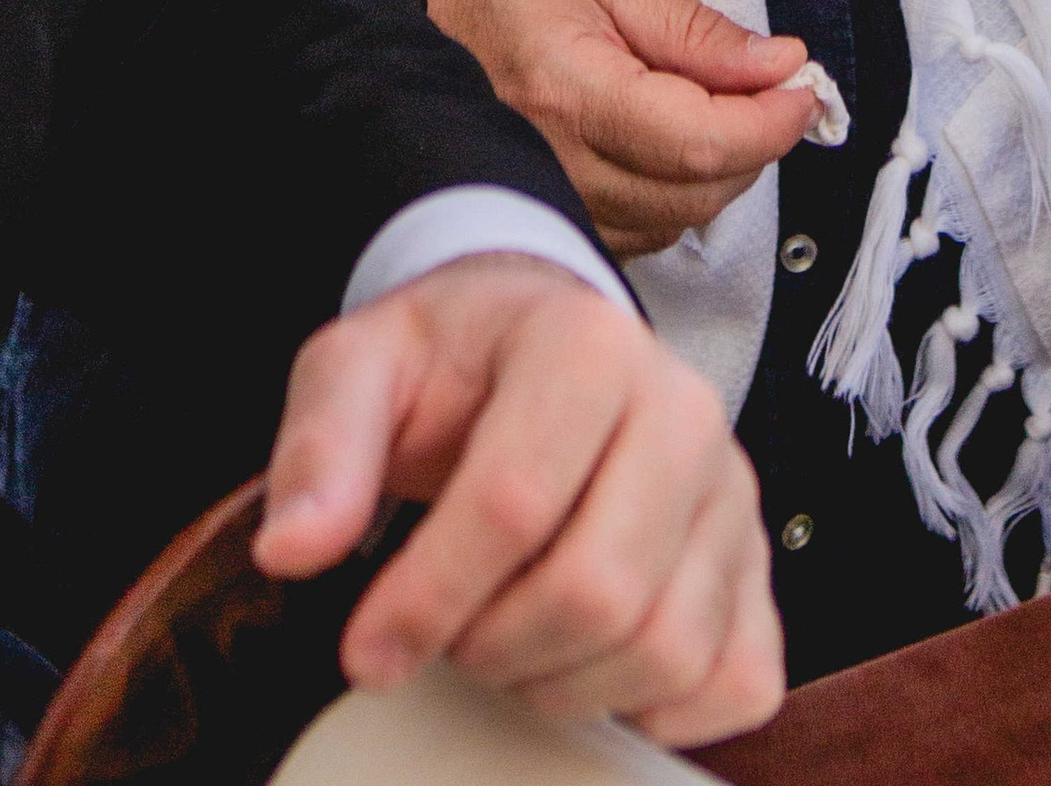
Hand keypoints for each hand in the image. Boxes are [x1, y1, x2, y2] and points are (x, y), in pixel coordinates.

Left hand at [259, 255, 779, 741]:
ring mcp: (733, 493)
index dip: (429, 599)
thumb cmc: (449, 362)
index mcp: (588, 344)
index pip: (516, 502)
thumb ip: (321, 449)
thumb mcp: (359, 366)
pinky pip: (738, 684)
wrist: (534, 339)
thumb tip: (292, 552)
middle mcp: (684, 411)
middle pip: (600, 591)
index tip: (365, 651)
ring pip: (665, 650)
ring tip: (502, 645)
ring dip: (561, 687)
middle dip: (494, 649)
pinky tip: (583, 668)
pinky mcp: (758, 566)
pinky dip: (655, 713)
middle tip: (444, 641)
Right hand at [398, 0, 823, 259]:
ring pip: (676, 222)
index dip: (769, 123)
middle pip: (698, 192)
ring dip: (719, 171)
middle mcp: (558, 165)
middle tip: (773, 87)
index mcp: (571, 92)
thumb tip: (776, 64)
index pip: (700, 141)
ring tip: (719, 106)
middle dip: (755, 144)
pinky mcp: (551, 220)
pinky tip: (673, 143)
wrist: (406, 21)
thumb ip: (691, 25)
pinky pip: (642, 234)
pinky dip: (678, 195)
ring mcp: (551, 203)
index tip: (803, 89)